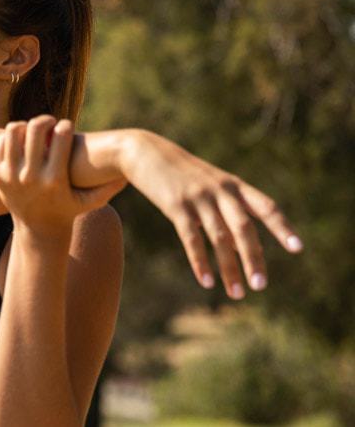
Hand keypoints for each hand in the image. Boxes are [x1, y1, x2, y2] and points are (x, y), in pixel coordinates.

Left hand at [0, 116, 127, 251]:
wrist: (36, 230)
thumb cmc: (68, 209)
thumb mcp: (90, 201)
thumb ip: (109, 187)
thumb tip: (128, 172)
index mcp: (54, 179)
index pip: (60, 136)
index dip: (65, 125)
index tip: (67, 126)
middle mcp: (30, 177)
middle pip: (34, 128)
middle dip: (45, 120)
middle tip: (50, 123)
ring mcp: (10, 176)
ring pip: (13, 131)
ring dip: (25, 126)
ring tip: (35, 131)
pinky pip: (1, 143)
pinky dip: (12, 138)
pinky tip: (23, 142)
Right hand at [120, 130, 303, 298]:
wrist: (147, 152)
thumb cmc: (183, 174)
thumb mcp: (212, 184)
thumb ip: (229, 208)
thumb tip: (245, 244)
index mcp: (235, 186)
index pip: (267, 207)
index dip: (282, 228)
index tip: (297, 249)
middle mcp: (221, 191)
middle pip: (244, 228)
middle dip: (254, 258)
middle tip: (261, 285)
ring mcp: (198, 198)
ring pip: (219, 238)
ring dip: (229, 268)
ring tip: (237, 292)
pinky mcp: (175, 206)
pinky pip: (191, 238)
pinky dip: (200, 262)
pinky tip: (206, 281)